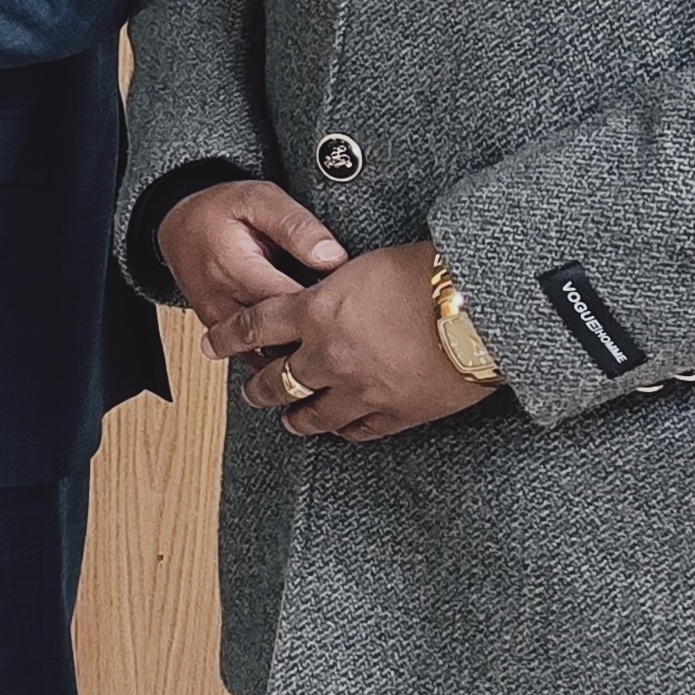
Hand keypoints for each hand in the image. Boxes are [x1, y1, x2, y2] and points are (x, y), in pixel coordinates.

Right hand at [157, 176, 348, 347]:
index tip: (357, 308)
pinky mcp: (220, 335)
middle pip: (280, 340)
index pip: (291, 305)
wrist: (176, 227)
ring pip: (266, 359)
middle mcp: (224, 303)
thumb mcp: (259, 199)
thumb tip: (333, 256)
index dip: (328, 311)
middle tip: (354, 336)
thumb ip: (296, 226)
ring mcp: (220, 324)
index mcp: (236, 270)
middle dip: (319, 340)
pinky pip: (254, 359)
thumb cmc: (219, 210)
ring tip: (334, 348)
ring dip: (299, 357)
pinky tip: (306, 352)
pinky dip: (280, 360)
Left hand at [224, 240, 496, 442]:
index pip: (254, 326)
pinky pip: (357, 430)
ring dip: (294, 417)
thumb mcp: (369, 265)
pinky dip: (343, 429)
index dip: (227, 337)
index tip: (210, 345)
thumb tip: (330, 293)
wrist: (484, 311)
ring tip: (288, 419)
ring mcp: (359, 390)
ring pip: (311, 414)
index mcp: (316, 311)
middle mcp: (328, 356)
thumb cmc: (433, 274)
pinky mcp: (395, 414)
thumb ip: (338, 286)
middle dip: (257, 386)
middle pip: (275, 379)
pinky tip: (339, 429)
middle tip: (249, 389)